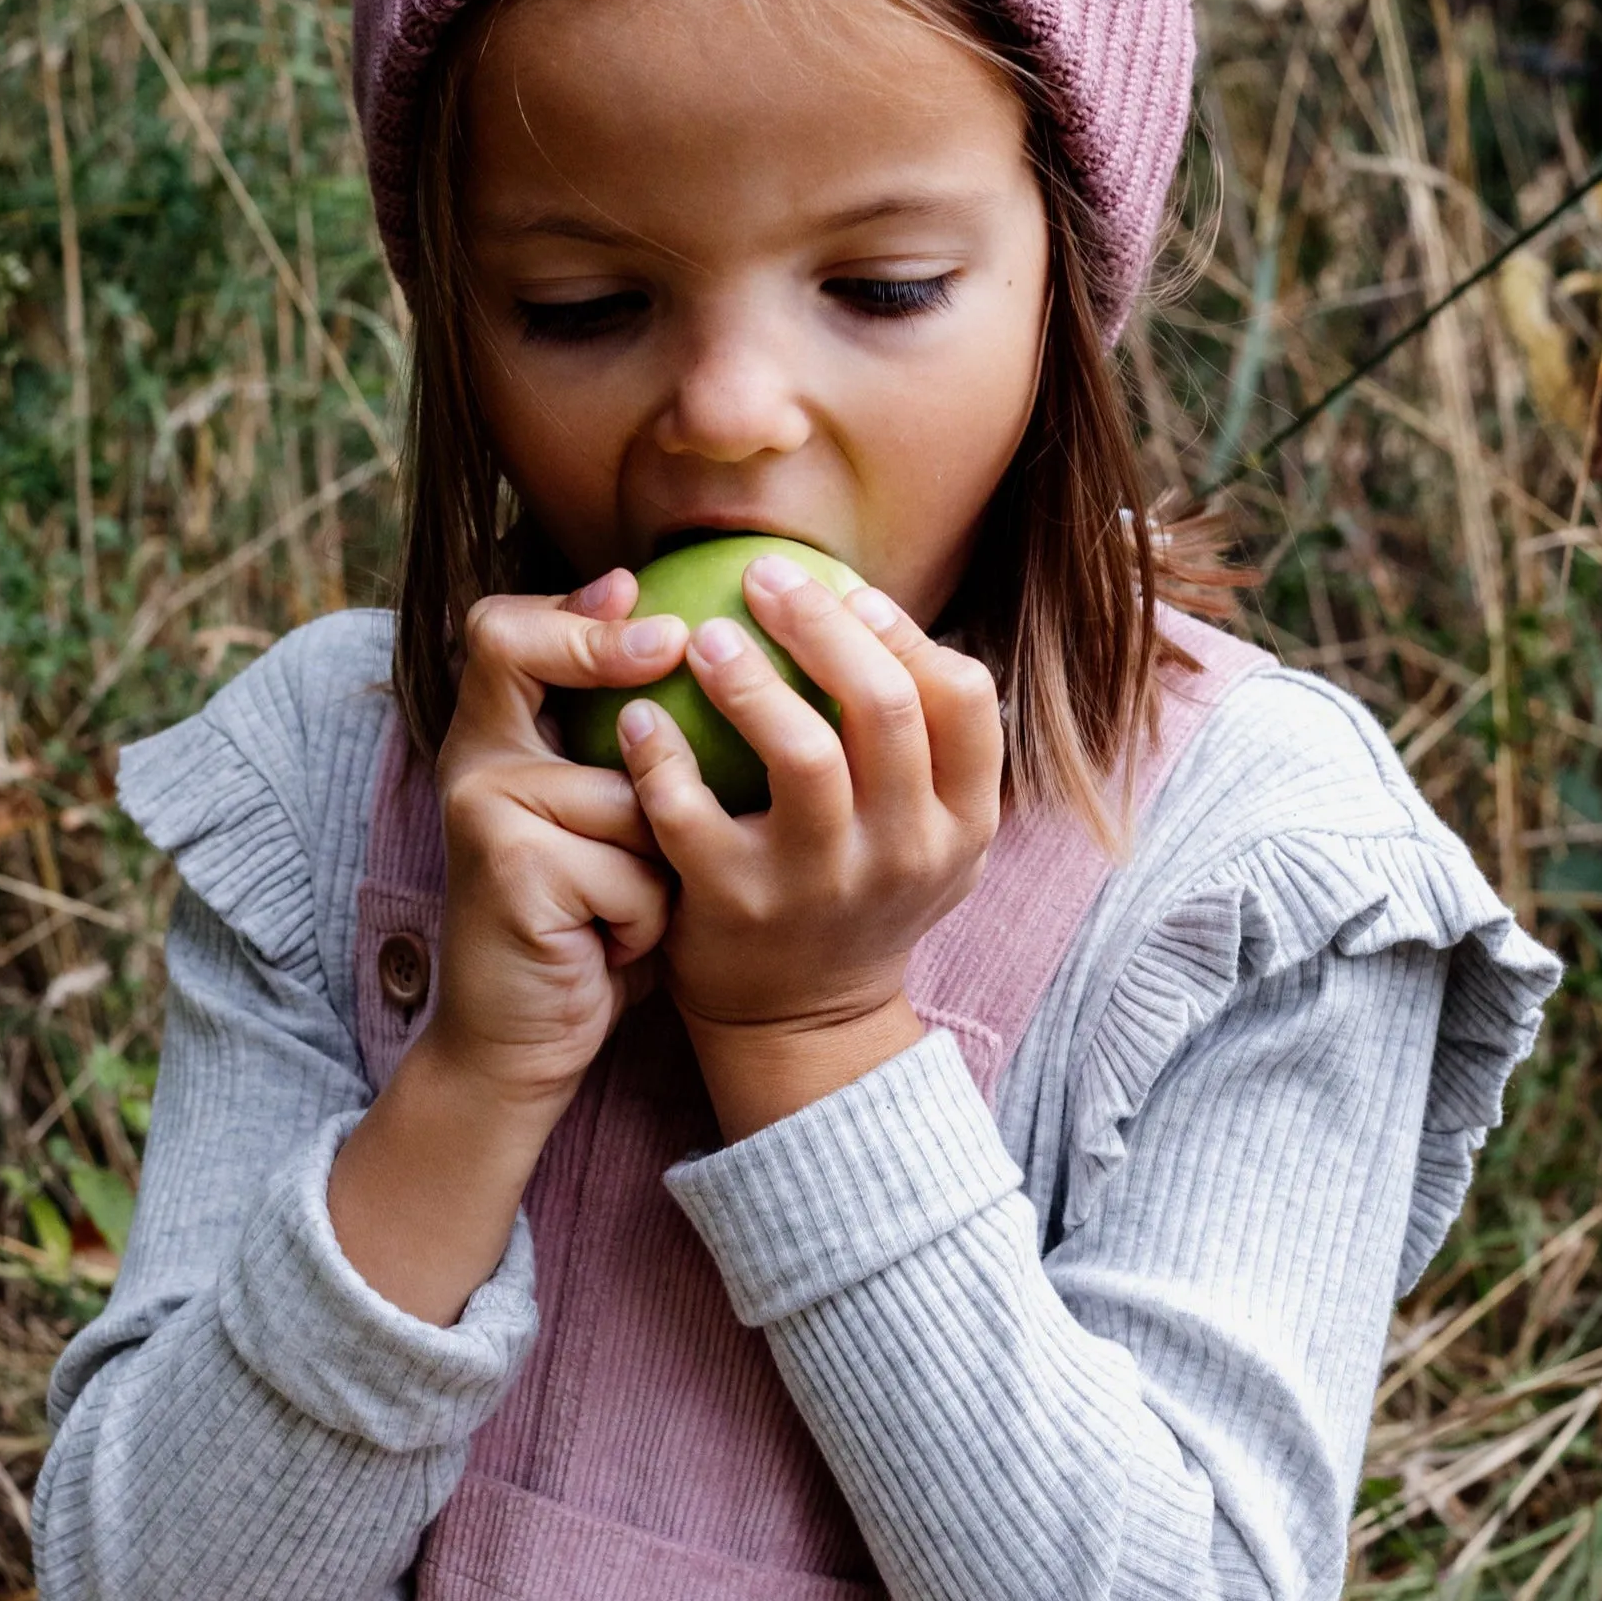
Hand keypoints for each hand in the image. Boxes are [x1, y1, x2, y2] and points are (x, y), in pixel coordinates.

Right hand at [426, 570, 687, 1119]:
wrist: (520, 1043)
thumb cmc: (590, 928)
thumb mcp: (615, 827)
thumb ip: (641, 756)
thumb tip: (727, 656)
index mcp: (496, 742)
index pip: (502, 630)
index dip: (571, 605)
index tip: (642, 591)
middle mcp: (472, 763)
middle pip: (515, 651)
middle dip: (602, 644)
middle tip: (674, 644)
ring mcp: (483, 811)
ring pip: (629, 792)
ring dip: (662, 861)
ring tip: (636, 907)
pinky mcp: (507, 870)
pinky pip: (633, 867)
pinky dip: (647, 917)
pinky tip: (614, 949)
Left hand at [612, 556, 1002, 1135]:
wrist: (802, 1023)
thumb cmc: (856, 893)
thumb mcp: (923, 833)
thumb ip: (919, 741)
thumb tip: (868, 604)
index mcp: (959, 822)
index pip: (963, 697)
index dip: (904, 633)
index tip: (850, 595)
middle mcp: (904, 852)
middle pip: (885, 707)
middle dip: (822, 625)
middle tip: (764, 577)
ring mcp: (822, 885)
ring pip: (804, 755)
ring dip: (750, 681)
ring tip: (707, 638)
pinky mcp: (737, 908)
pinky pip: (693, 813)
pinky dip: (661, 756)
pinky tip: (638, 718)